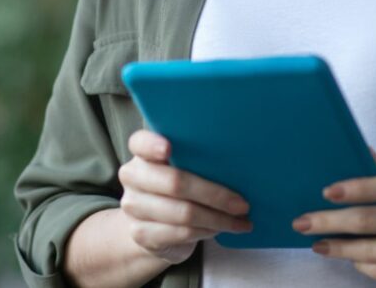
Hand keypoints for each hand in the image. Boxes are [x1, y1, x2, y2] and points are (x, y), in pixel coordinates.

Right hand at [118, 129, 252, 264]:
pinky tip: (221, 228)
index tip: (169, 148)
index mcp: (141, 152)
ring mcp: (133, 206)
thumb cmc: (175, 186)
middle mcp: (132, 176)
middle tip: (242, 203)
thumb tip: (238, 160)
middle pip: (175, 182)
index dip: (153, 144)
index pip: (140, 142)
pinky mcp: (141, 234)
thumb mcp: (181, 165)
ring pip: (184, 212)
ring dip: (218, 219)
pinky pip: (182, 233)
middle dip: (215, 194)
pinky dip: (207, 231)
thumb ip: (194, 157)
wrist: (150, 224)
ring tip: (240, 220)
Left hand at [291, 148, 375, 286]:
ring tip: (317, 244)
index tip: (326, 191)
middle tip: (302, 222)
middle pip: (372, 221)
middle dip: (332, 222)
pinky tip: (347, 259)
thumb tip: (356, 148)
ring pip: (374, 251)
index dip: (356, 189)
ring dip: (340, 248)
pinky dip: (362, 265)